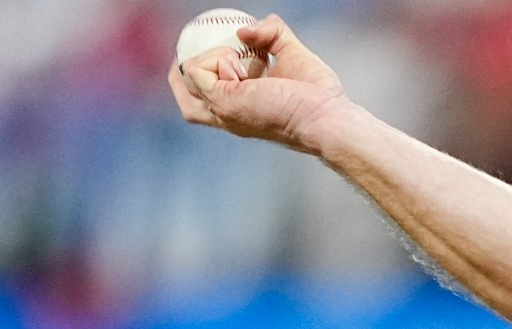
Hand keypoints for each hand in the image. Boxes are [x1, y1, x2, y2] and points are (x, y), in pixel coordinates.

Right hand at [167, 14, 349, 154]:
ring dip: (206, 58)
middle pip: (185, 100)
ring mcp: (222, 110)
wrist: (328, 116)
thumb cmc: (318, 96)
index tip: (217, 52)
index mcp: (242, 110)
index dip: (201, 75)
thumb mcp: (291, 55)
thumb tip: (247, 29)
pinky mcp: (224, 102)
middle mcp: (228, 115)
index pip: (205, 99)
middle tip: (198, 46)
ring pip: (186, 78)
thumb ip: (272, 35)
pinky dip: (215, 57)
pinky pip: (197, 69)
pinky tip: (240, 62)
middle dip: (183, 71)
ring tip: (236, 57)